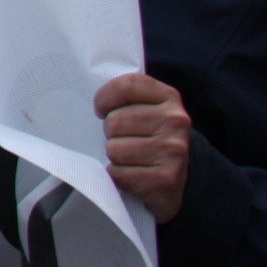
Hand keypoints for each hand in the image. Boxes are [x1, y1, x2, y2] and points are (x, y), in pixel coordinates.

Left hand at [97, 72, 192, 223]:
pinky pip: (118, 174)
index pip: (126, 86)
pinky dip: (119, 176)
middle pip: (115, 121)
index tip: (102, 110)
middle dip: (111, 134)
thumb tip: (86, 98)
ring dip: (115, 157)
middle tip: (125, 140)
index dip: (105, 98)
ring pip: (114, 149)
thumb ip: (126, 97)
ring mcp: (173, 151)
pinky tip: (133, 175)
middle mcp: (175, 121)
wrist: (181, 180)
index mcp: (169, 97)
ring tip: (131, 158)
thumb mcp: (147, 108)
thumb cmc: (151, 138)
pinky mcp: (165, 179)